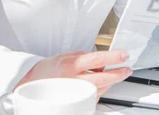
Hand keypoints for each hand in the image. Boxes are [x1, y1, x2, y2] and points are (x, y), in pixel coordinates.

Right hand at [17, 50, 131, 96]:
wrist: (31, 85)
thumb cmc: (47, 70)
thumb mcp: (64, 56)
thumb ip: (82, 56)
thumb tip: (100, 59)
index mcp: (70, 66)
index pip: (96, 59)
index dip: (113, 57)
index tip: (124, 55)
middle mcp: (73, 81)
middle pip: (102, 79)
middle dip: (118, 74)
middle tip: (126, 69)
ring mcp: (74, 94)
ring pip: (100, 89)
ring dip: (110, 82)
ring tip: (116, 75)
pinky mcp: (76, 103)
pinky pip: (94, 97)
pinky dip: (100, 90)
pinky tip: (102, 84)